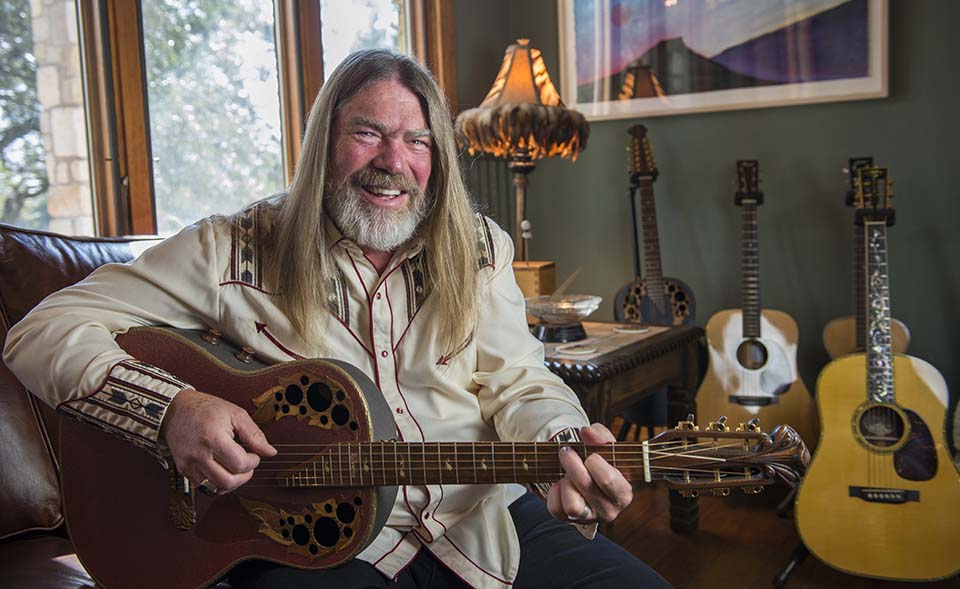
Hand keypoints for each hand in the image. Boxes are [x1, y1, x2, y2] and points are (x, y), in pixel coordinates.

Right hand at [160, 389, 276, 493]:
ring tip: (235, 467)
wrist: (175, 410)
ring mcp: (189, 464)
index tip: (254, 454)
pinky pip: (204, 487)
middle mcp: (199, 454)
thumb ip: (254, 434)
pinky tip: (221, 469)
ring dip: (232, 481)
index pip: (240, 465)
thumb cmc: (205, 409)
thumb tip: (270, 452)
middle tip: (247, 464)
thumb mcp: (235, 414)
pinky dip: (217, 482)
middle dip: (244, 476)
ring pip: (216, 489)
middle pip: (228, 482)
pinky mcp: (183, 470)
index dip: (253, 462)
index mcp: (213, 438)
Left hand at [546, 423, 632, 523]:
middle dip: (573, 465)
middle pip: (587, 488)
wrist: (589, 475)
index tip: (590, 455)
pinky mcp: (569, 520)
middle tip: (567, 452)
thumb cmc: (601, 462)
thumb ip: (600, 435)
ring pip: (572, 505)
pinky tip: (562, 484)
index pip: (608, 480)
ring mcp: (589, 517)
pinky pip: (556, 508)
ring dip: (565, 482)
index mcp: (623, 493)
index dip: (594, 463)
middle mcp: (609, 510)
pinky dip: (555, 492)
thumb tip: (587, 432)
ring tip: (566, 472)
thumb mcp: (605, 446)